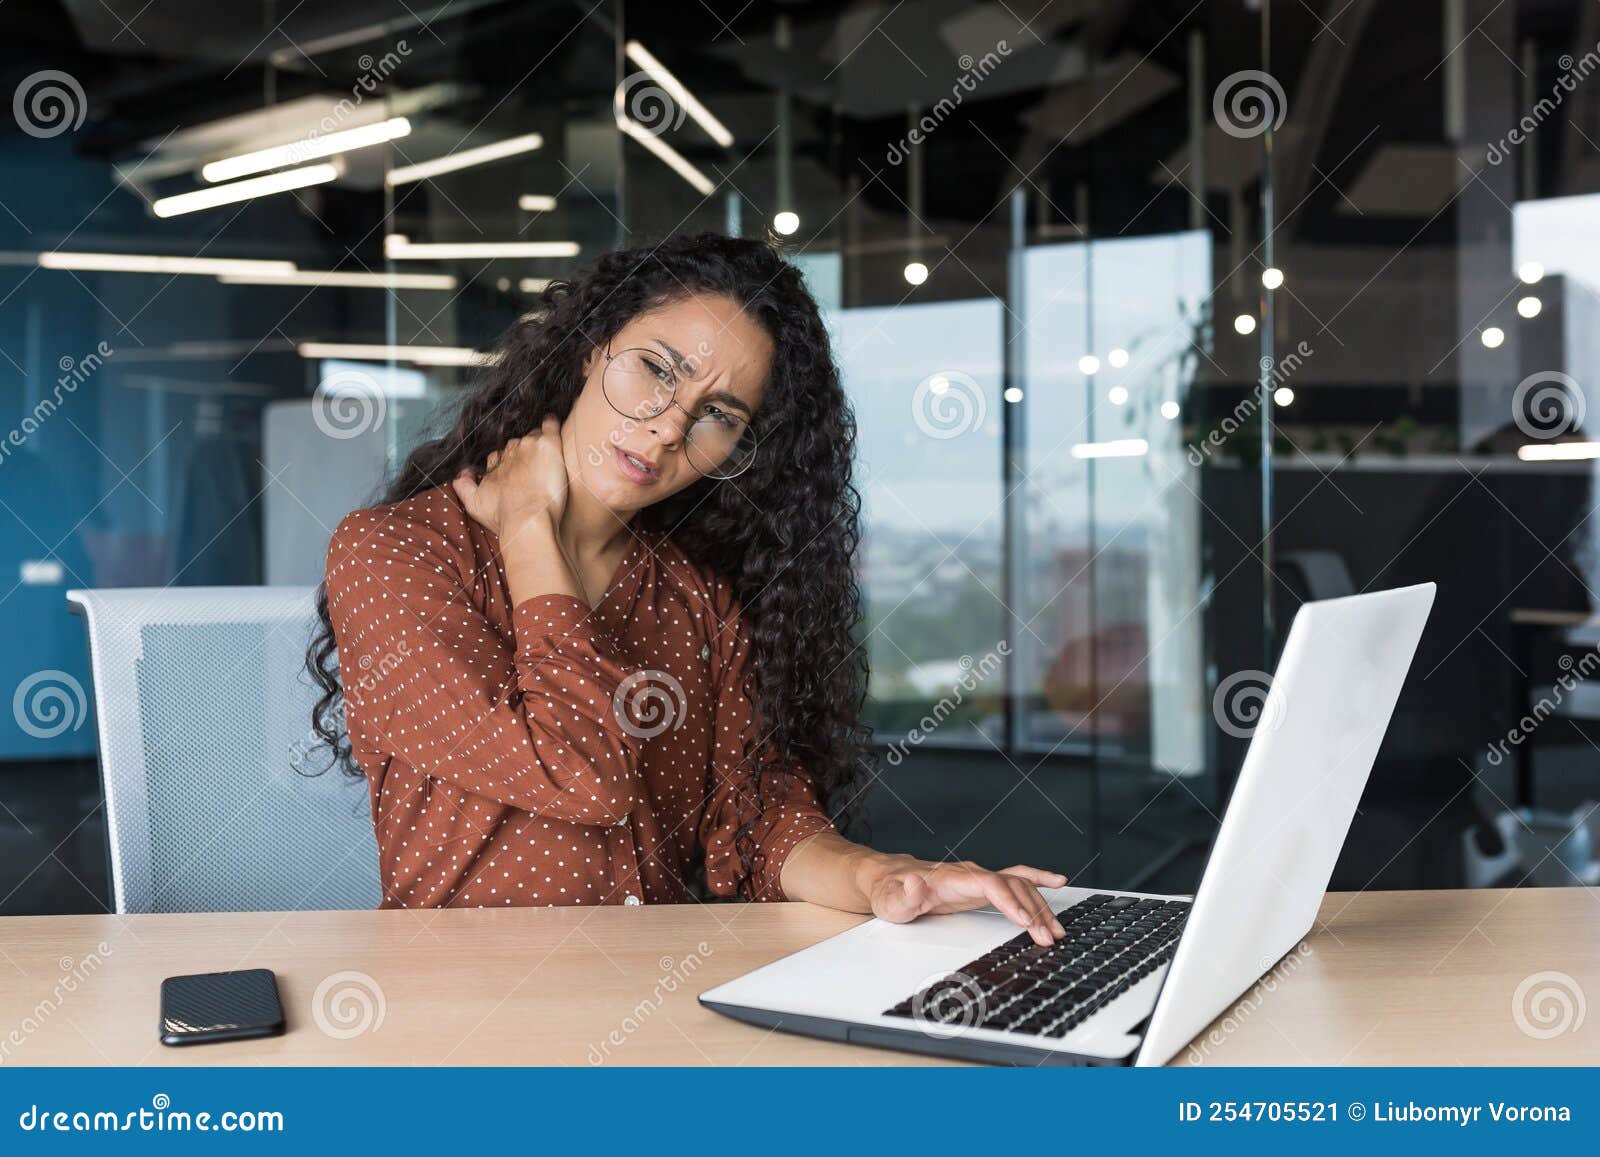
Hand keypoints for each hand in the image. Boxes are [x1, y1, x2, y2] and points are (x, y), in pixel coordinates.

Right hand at [452, 416, 569, 538]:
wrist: (526, 519)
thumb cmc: (504, 517)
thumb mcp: (474, 504)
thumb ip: (463, 487)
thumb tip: (461, 472)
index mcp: (495, 462)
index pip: (501, 454)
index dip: (509, 462)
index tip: (517, 472)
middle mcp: (510, 451)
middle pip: (518, 444)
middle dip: (524, 452)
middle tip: (535, 466)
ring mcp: (528, 446)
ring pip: (534, 436)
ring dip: (539, 441)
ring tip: (547, 452)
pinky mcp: (547, 445)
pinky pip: (550, 425)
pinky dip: (552, 422)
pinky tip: (553, 421)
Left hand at [867, 856, 1067, 945]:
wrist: (890, 879)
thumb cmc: (891, 892)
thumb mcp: (890, 900)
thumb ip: (904, 895)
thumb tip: (915, 883)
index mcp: (950, 878)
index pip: (988, 883)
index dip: (1009, 901)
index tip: (1026, 921)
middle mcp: (969, 874)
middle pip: (1010, 885)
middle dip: (1032, 911)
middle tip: (1047, 938)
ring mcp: (977, 878)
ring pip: (1018, 885)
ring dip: (1039, 906)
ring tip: (1056, 930)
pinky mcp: (982, 885)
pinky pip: (1015, 878)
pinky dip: (1037, 879)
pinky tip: (1057, 882)